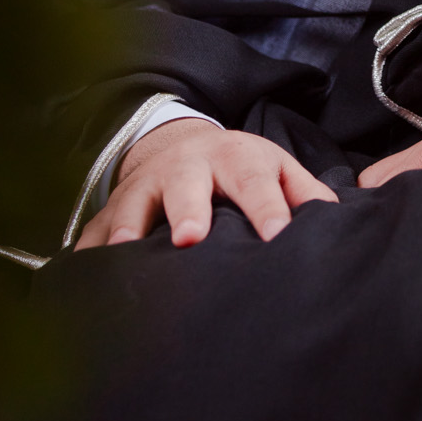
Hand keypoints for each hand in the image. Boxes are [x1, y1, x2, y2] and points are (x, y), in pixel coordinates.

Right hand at [75, 117, 337, 250]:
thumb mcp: (276, 168)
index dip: (267, 207)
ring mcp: (146, 185)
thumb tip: (338, 220)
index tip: (276, 235)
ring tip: (129, 250)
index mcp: (236, 158)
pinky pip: (96, 230)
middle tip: (191, 238)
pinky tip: (83, 275)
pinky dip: (89, 251)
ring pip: (135, 203)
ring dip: (131, 226)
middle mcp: (188, 167)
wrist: (179, 145)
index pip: (255, 181)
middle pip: (188, 186)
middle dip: (188, 210)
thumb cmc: (239, 168)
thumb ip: (305, 193)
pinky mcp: (113, 208)